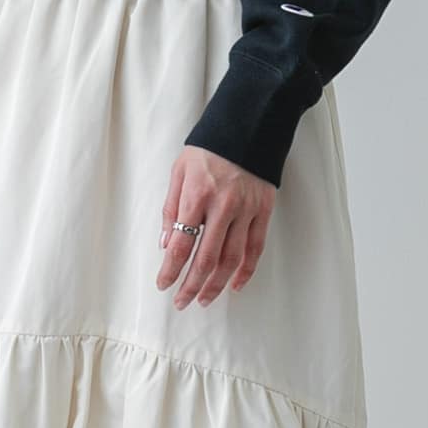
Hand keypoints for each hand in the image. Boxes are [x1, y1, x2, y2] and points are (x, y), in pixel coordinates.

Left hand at [157, 147, 274, 307]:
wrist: (249, 125)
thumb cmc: (208, 149)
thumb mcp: (179, 171)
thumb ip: (171, 209)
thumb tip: (165, 244)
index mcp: (197, 195)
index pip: (181, 244)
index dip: (171, 270)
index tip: (163, 284)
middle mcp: (223, 206)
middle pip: (206, 259)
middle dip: (191, 285)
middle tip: (182, 302)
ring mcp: (246, 210)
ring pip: (231, 259)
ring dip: (217, 285)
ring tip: (205, 299)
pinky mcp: (264, 211)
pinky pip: (255, 248)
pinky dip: (246, 271)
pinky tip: (234, 285)